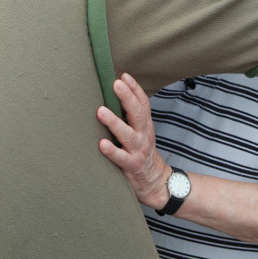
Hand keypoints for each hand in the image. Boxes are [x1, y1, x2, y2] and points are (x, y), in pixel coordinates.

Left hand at [97, 73, 169, 209]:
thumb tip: (112, 98)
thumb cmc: (143, 154)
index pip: (143, 104)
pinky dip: (111, 151)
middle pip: (137, 114)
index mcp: (146, 126)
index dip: (135, 89)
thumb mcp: (142, 133)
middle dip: (127, 97)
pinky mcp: (131, 166)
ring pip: (128, 134)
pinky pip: (120, 158)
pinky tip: (101, 144)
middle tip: (116, 84)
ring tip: (101, 111)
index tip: (124, 75)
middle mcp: (144, 135)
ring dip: (114, 122)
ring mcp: (138, 151)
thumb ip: (130, 119)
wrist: (156, 183)